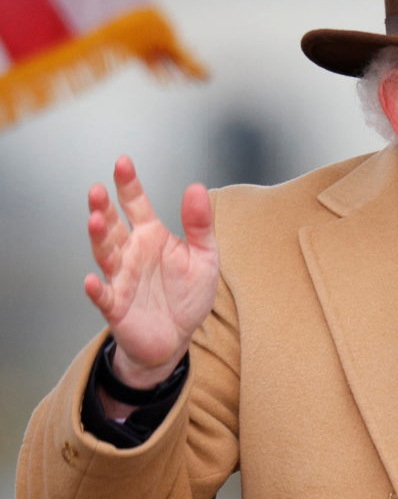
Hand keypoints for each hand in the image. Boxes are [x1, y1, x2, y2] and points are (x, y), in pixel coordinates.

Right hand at [84, 156, 218, 393]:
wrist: (177, 336)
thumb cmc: (187, 293)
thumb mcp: (204, 256)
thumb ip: (200, 225)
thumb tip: (197, 187)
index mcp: (151, 236)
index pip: (136, 205)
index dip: (129, 184)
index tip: (123, 162)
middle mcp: (131, 253)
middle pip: (112, 226)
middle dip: (103, 207)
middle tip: (97, 189)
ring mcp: (120, 279)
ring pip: (104, 254)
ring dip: (98, 237)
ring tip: (95, 219)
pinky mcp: (116, 307)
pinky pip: (103, 297)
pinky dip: (96, 289)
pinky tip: (92, 280)